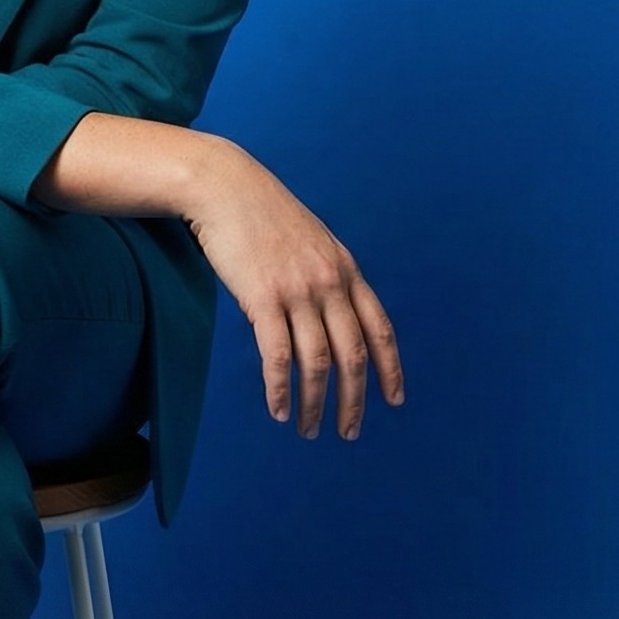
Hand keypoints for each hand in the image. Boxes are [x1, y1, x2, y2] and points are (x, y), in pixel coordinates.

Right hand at [182, 138, 404, 439]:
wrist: (225, 186)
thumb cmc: (262, 214)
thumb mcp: (312, 240)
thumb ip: (328, 275)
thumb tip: (333, 313)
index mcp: (345, 269)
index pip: (379, 329)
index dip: (390, 369)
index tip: (394, 401)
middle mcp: (329, 283)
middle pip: (353, 355)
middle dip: (354, 400)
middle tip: (348, 432)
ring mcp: (297, 291)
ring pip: (317, 363)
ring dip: (315, 403)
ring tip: (309, 429)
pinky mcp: (262, 298)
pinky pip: (276, 356)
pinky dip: (280, 388)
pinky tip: (278, 409)